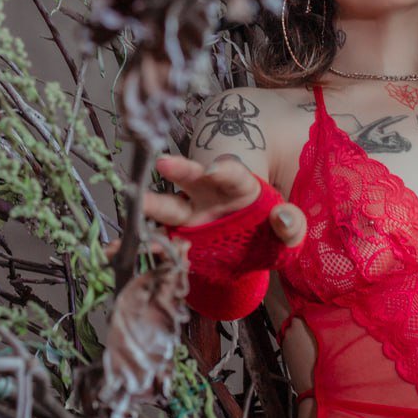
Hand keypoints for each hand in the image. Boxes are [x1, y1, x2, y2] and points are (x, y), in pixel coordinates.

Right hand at [144, 153, 305, 247]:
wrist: (251, 255)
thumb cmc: (271, 234)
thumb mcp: (288, 232)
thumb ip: (291, 224)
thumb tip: (283, 217)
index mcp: (238, 186)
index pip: (232, 172)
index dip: (222, 168)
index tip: (213, 170)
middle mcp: (209, 195)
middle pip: (192, 177)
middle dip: (178, 169)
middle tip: (163, 163)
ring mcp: (190, 216)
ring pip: (168, 205)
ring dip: (150, 204)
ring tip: (135, 203)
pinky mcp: (178, 237)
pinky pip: (159, 239)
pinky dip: (143, 244)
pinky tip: (126, 248)